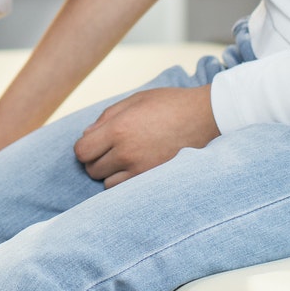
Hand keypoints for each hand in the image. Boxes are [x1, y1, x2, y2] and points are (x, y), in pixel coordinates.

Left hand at [73, 86, 219, 187]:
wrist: (206, 118)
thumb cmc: (170, 105)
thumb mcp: (135, 100)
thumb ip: (106, 117)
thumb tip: (86, 135)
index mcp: (119, 128)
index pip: (82, 151)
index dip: (85, 147)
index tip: (95, 143)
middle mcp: (127, 152)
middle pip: (92, 169)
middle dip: (96, 159)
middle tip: (111, 149)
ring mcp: (141, 170)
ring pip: (107, 183)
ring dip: (111, 173)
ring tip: (127, 159)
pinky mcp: (155, 181)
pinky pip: (127, 190)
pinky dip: (126, 181)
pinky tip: (137, 168)